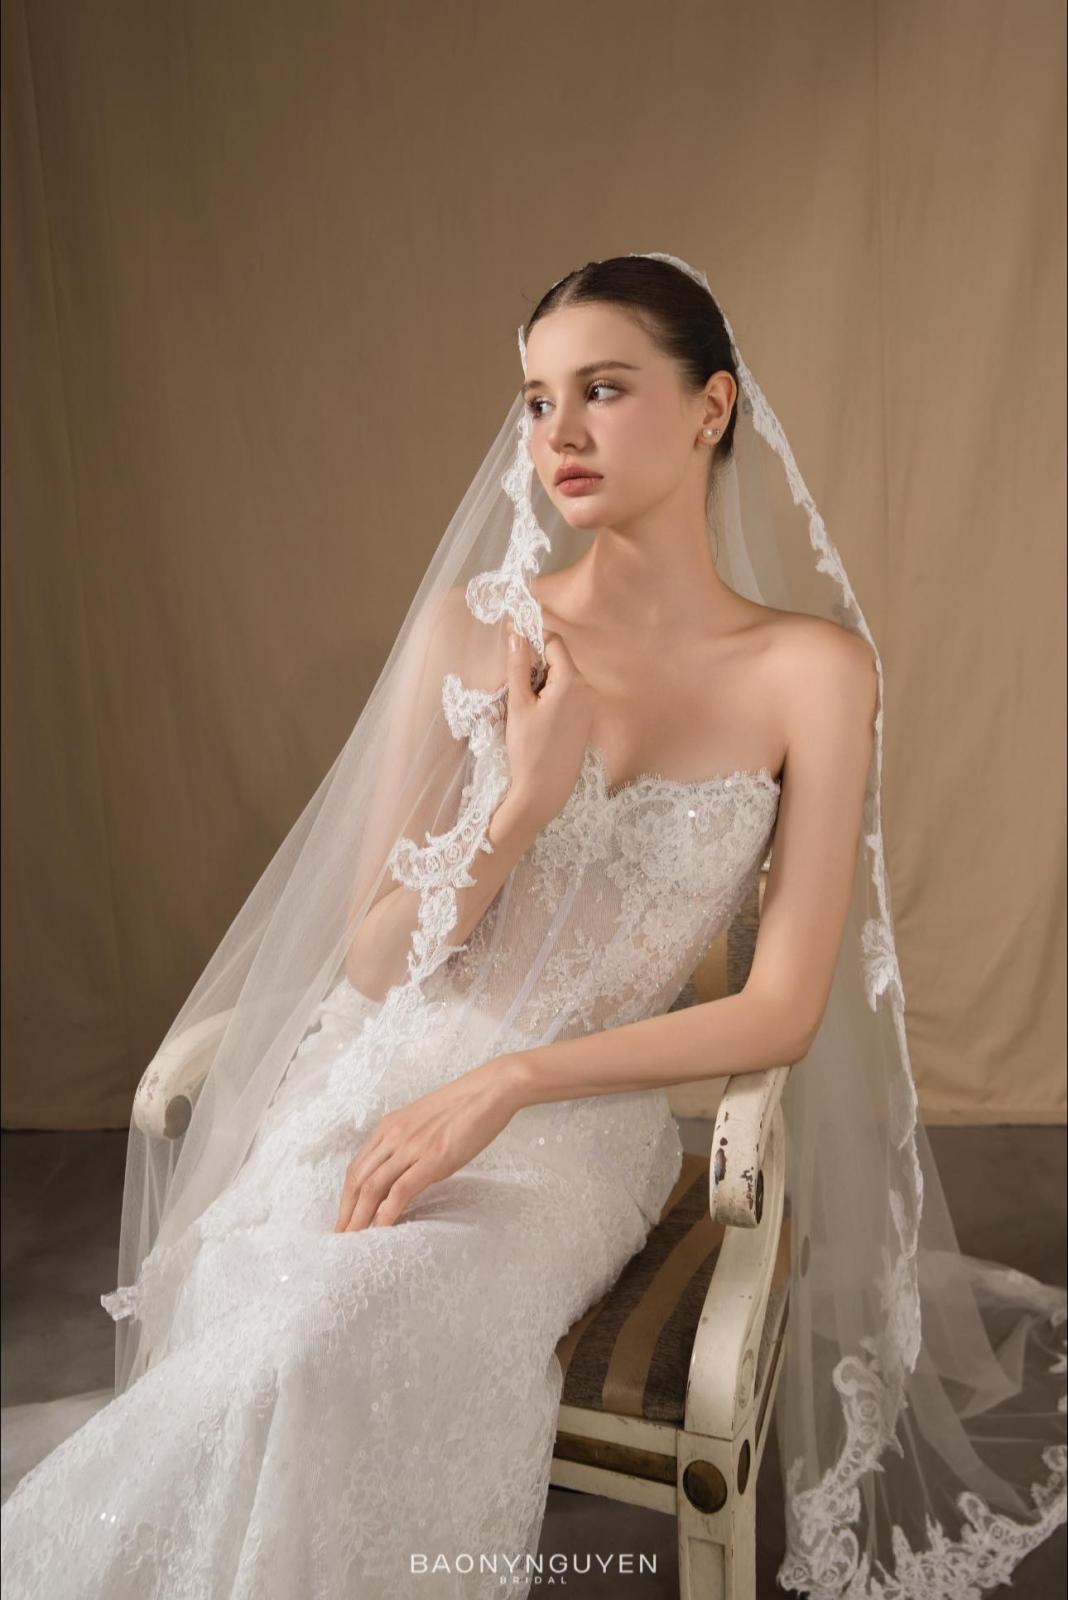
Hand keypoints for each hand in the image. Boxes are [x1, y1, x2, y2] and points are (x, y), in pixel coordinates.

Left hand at [333, 1058, 524, 1232]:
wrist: (489, 1090)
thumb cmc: (463, 1107)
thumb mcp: (424, 1124)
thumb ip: (408, 1146)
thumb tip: (403, 1175)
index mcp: (389, 1127)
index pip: (356, 1167)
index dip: (346, 1196)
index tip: (344, 1218)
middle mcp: (393, 1136)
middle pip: (358, 1179)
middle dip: (346, 1212)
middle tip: (340, 1238)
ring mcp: (411, 1147)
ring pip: (372, 1187)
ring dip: (359, 1218)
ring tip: (354, 1242)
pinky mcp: (433, 1158)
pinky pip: (401, 1189)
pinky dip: (387, 1212)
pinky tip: (382, 1230)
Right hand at [504, 625, 594, 828]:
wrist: (544, 790)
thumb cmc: (529, 748)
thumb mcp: (518, 704)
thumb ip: (518, 666)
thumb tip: (517, 634)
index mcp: (573, 681)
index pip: (554, 643)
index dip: (533, 638)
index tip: (512, 641)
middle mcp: (587, 690)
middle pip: (558, 661)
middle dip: (533, 666)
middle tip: (510, 685)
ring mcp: (589, 707)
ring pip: (561, 680)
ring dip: (539, 683)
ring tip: (520, 706)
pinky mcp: (585, 721)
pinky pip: (567, 697)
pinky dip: (549, 698)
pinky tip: (534, 719)